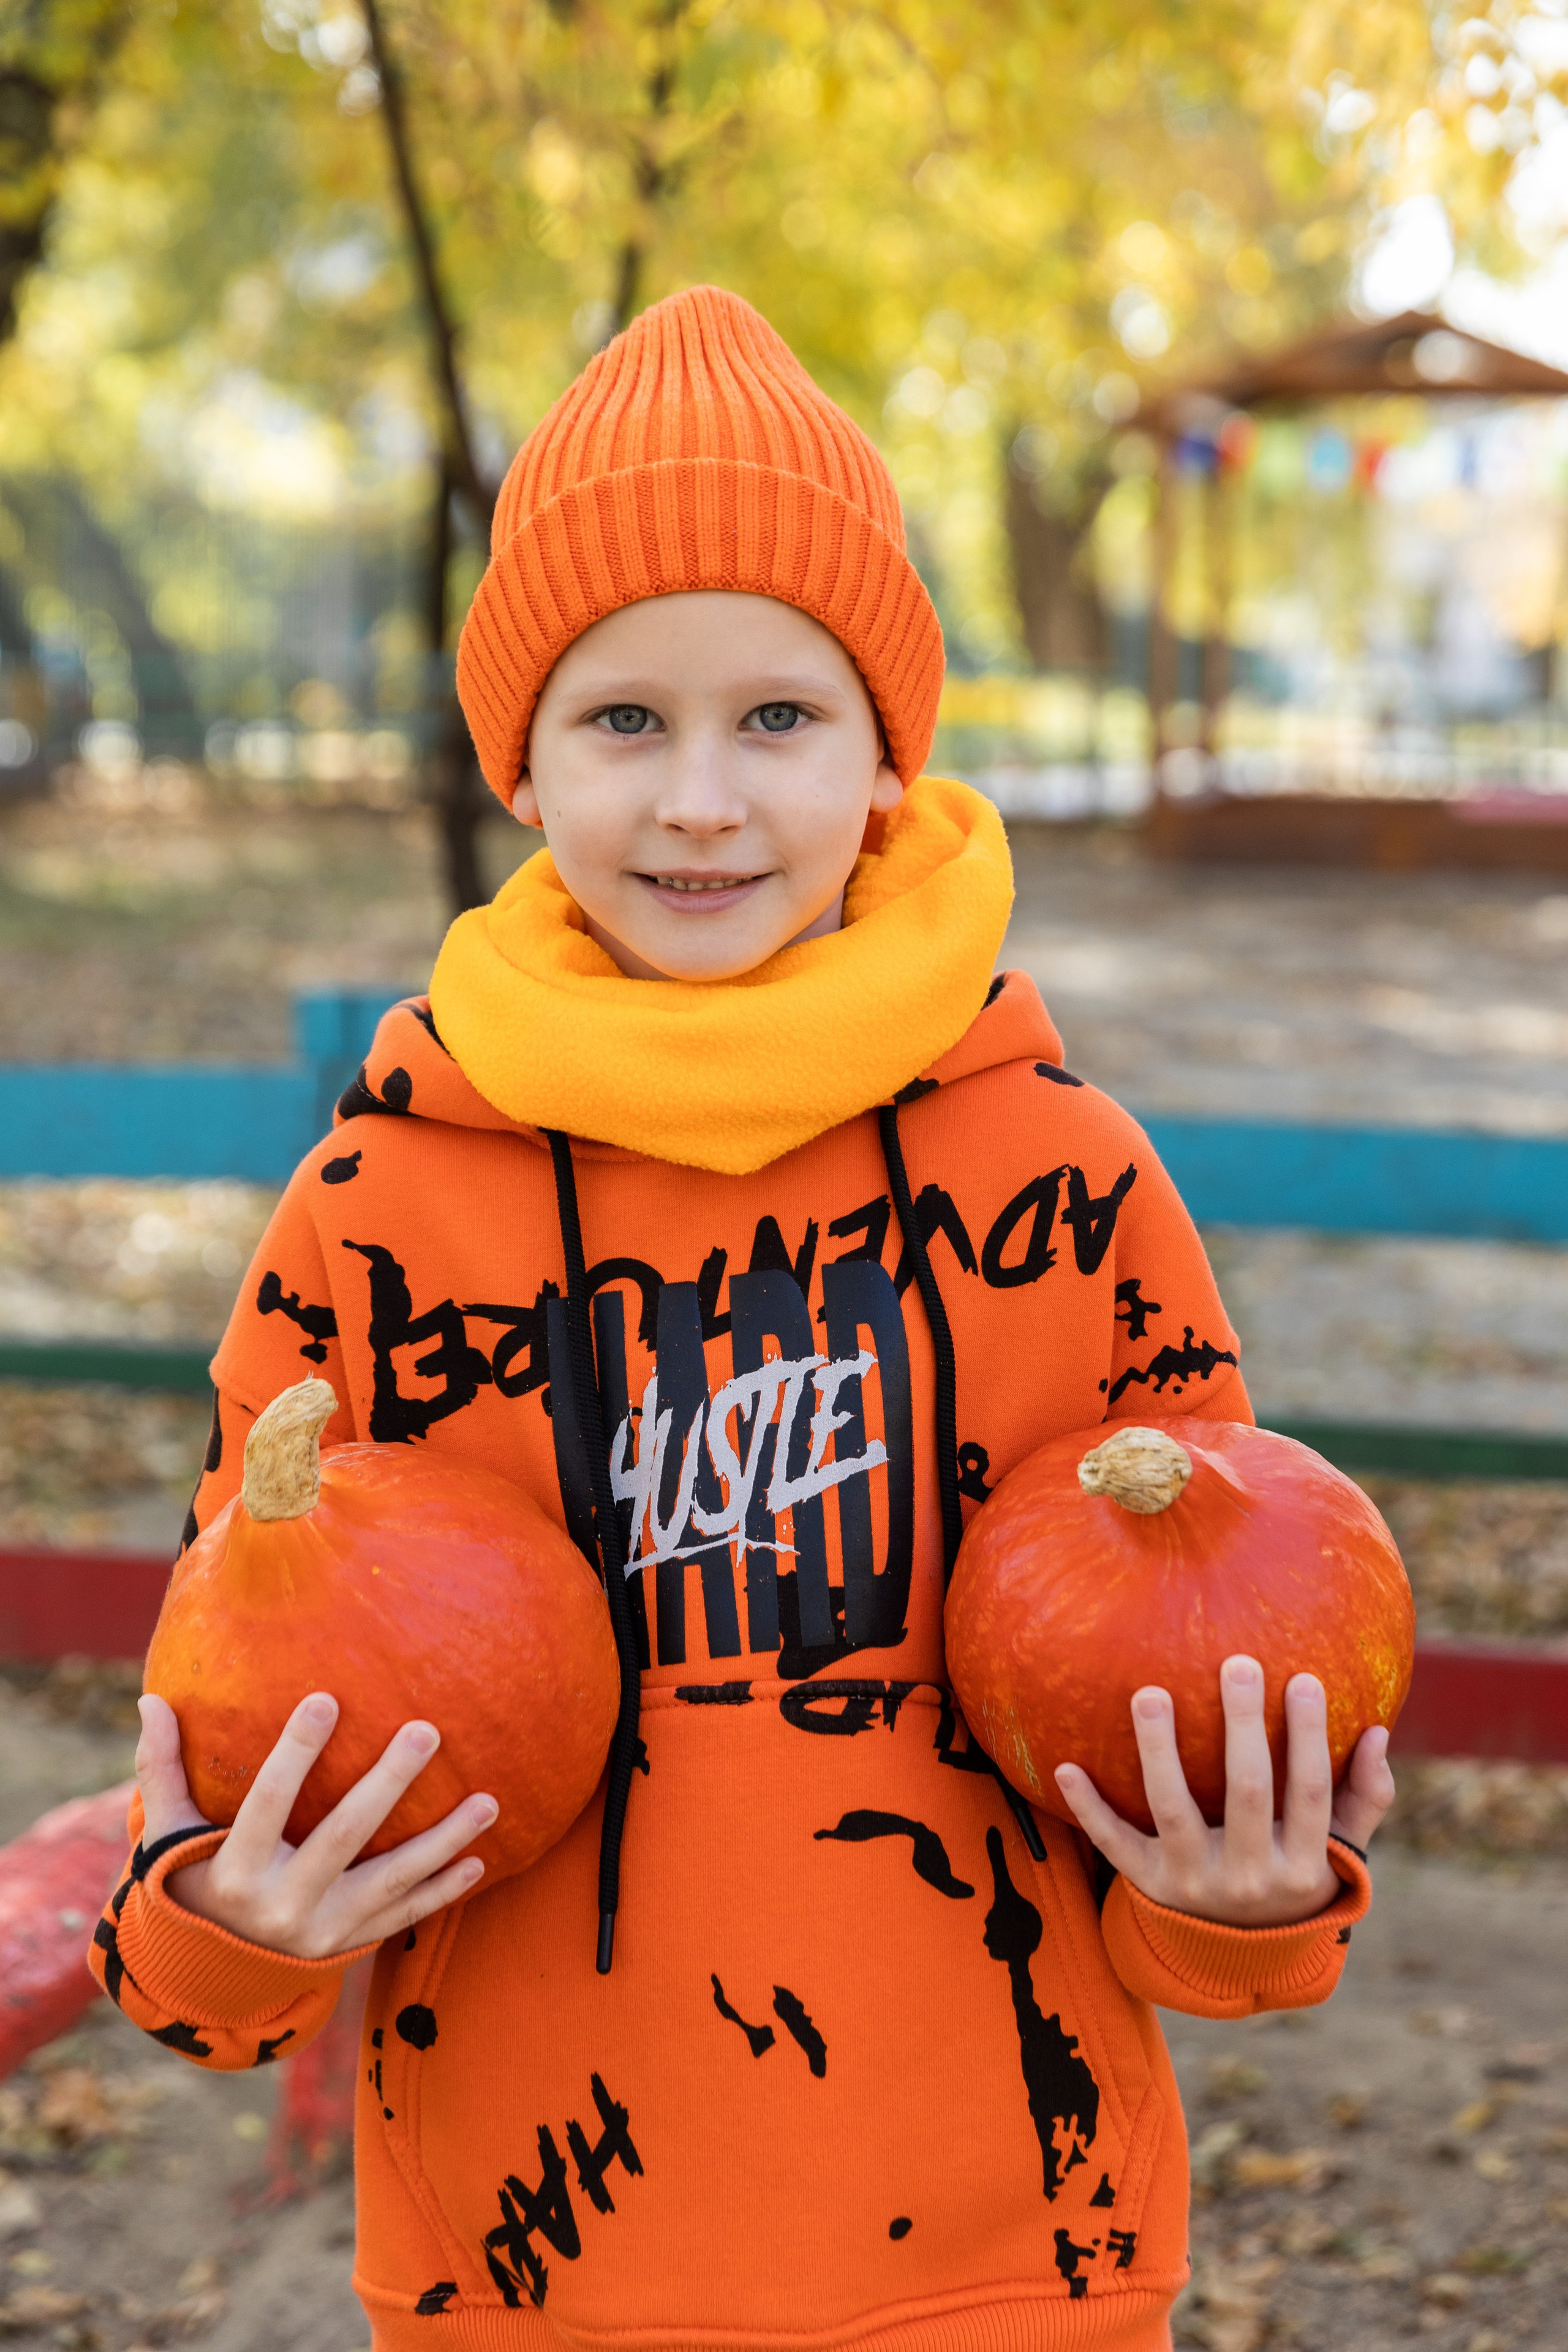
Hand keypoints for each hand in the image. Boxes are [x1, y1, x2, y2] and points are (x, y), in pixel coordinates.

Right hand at [135, 1691, 496, 1958]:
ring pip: (391, 1879)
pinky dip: (441, 1891)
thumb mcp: (168, 1836)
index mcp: (234, 1870)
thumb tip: (150, 1699)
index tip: (327, 1697)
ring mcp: (321, 1931)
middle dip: (388, 1783)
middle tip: (427, 1729)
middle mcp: (281, 1904)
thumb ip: (162, 1769)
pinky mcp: (348, 1946)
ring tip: (489, 1800)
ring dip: (443, 1841)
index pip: (267, 1802)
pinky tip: (479, 1860)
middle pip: (344, 1835)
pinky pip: (402, 1916)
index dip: (295, 1752)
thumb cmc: (191, 1884)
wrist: (207, 1978)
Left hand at [1053, 1655, 1395, 1928]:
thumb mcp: (1336, 1855)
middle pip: (1247, 1791)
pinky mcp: (1149, 1884)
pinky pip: (1115, 1845)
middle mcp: (1248, 1877)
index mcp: (1301, 1866)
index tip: (1305, 1678)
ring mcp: (1194, 1883)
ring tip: (1148, 1693)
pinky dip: (1090, 1808)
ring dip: (1159, 1750)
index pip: (1309, 1793)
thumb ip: (1362, 1799)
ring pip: (1174, 1808)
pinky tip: (1066, 1766)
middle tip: (1238, 1662)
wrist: (1240, 1957)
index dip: (1310, 1737)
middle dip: (1242, 1725)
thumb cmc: (1294, 1878)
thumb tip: (1379, 1734)